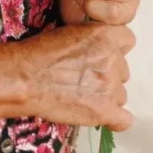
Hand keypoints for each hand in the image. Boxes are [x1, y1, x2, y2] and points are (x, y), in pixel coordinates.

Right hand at [15, 23, 134, 130]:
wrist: (25, 78)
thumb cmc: (38, 53)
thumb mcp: (68, 32)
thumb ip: (91, 39)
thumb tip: (95, 49)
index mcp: (104, 36)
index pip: (127, 40)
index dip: (115, 49)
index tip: (102, 56)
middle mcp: (112, 59)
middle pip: (123, 71)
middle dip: (108, 75)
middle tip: (85, 79)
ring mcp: (110, 87)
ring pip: (120, 95)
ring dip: (107, 96)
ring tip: (83, 97)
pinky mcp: (105, 111)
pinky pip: (124, 120)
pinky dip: (114, 120)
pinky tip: (100, 116)